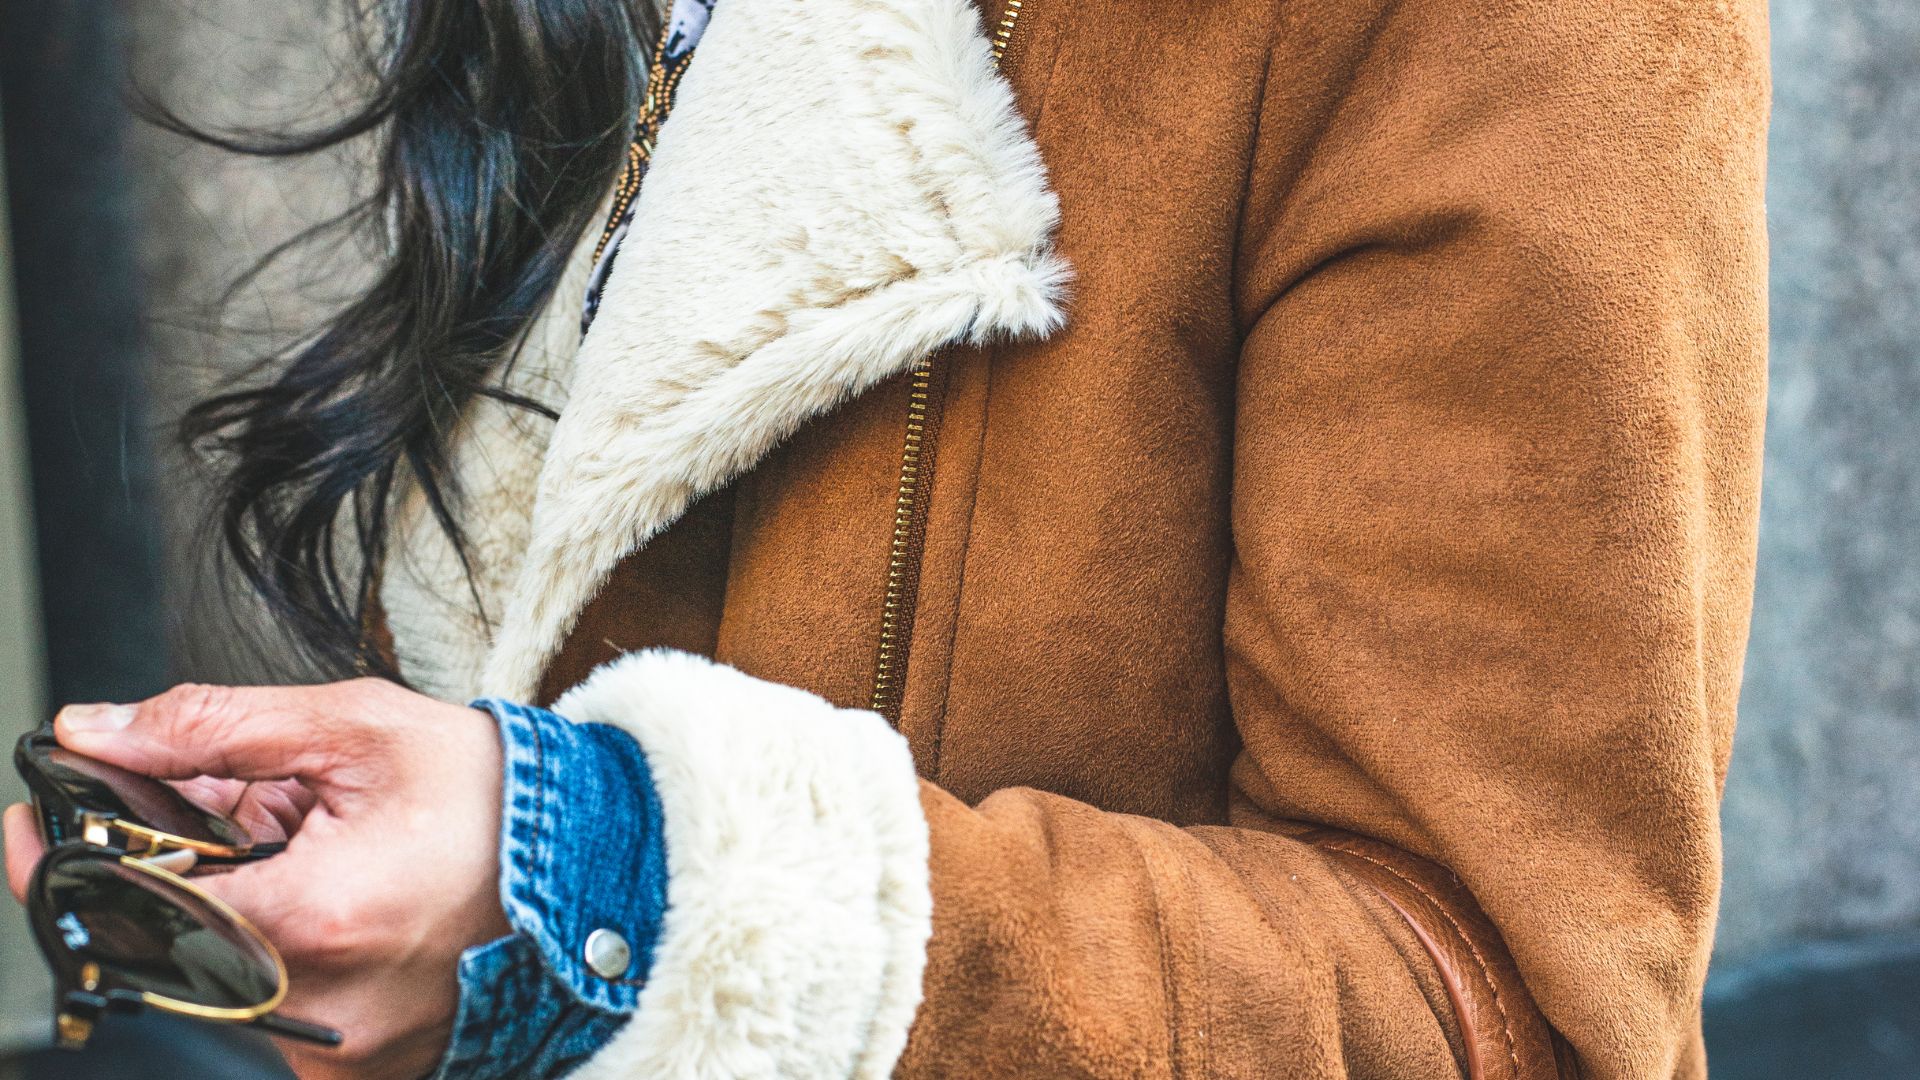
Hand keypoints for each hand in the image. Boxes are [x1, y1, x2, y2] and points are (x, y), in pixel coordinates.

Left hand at [3, 679, 509, 1079]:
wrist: (599, 867)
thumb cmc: (498, 803)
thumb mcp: (358, 730)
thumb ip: (214, 729)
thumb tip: (103, 732)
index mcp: (313, 918)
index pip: (129, 900)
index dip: (67, 857)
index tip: (38, 822)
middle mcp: (318, 1007)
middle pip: (167, 942)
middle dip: (176, 874)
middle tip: (242, 820)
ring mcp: (338, 1051)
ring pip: (216, 981)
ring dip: (229, 915)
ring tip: (313, 859)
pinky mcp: (357, 1070)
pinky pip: (269, 1014)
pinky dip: (276, 955)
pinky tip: (336, 905)